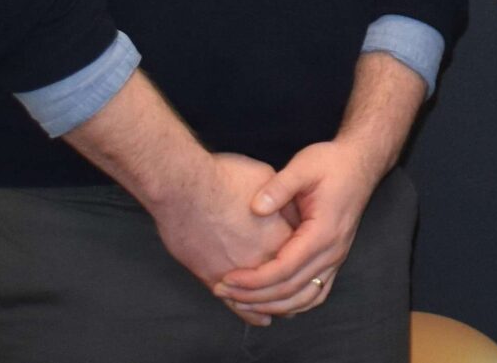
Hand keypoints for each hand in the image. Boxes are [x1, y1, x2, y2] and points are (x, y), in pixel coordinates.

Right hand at [149, 153, 296, 325]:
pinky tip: (259, 317)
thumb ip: (285, 202)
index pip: (303, 255)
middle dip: (296, 286)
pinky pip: (235, 304)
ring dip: (274, 302)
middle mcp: (262, 259)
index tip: (312, 258)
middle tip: (304, 290)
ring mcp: (236, 271)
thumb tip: (296, 213)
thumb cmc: (225, 178)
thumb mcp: (269, 180)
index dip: (308, 256)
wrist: (184, 187)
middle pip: (287, 280)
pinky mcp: (210, 277)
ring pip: (263, 298)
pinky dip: (248, 311)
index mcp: (281, 235)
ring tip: (285, 308)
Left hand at [213, 139, 386, 317]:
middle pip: (291, 290)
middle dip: (253, 297)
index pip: (285, 269)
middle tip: (221, 291)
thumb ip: (279, 186)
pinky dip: (293, 304)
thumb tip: (255, 208)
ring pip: (304, 298)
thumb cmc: (331, 163)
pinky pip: (315, 294)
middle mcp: (333, 251)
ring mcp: (336, 258)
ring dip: (271, 306)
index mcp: (324, 232)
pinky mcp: (334, 259)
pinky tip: (271, 302)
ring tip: (241, 302)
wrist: (360, 162)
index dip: (254, 280)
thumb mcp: (304, 165)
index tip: (226, 279)